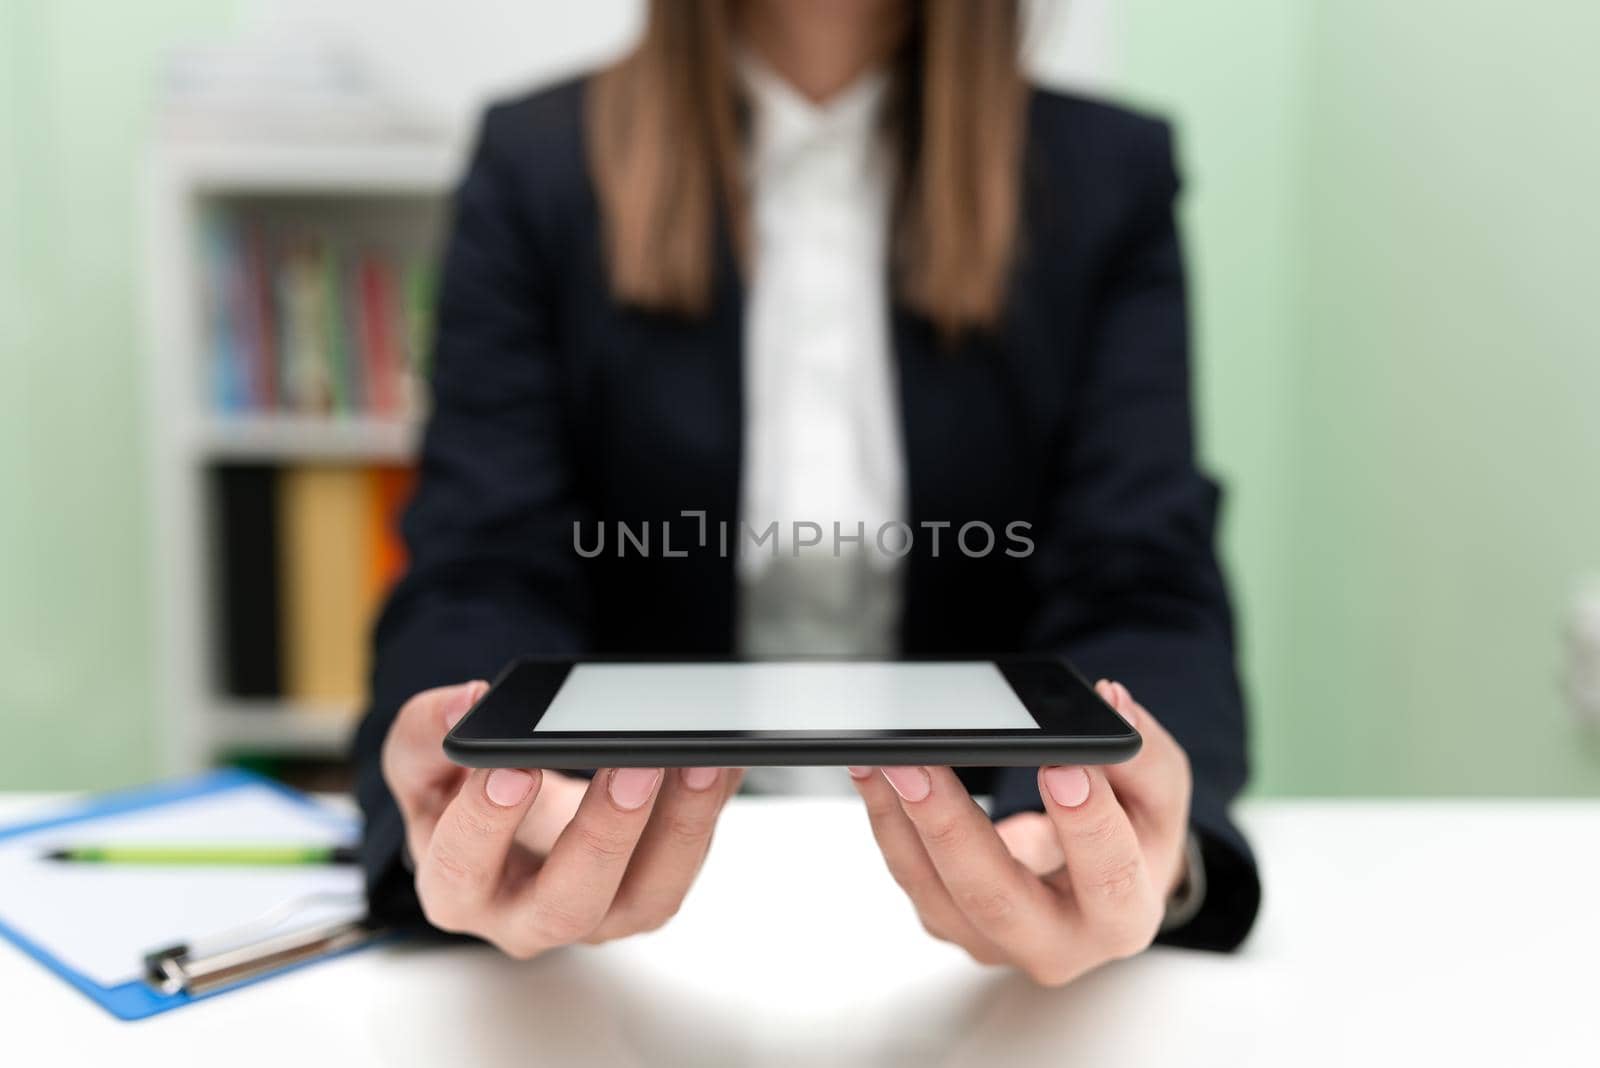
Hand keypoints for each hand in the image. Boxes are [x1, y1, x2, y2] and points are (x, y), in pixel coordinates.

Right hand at [381, 681, 742, 957]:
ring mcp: (594, 916)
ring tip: (700, 762)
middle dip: (605, 834)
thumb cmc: (463, 794)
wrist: (513, 814)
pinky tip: (721, 763)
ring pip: (644, 900)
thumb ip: (425, 731)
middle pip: (567, 903)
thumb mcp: (422, 760)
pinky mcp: (642, 897)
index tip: (514, 768)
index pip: (462, 869)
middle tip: (636, 767)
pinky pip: (683, 868)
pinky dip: (707, 814)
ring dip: (679, 831)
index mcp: (457, 888)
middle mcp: (525, 918)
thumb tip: (466, 705)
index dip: (486, 823)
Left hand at [849, 680, 1190, 985]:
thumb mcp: (1159, 799)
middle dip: (951, 827)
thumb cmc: (1130, 838)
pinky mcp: (952, 922)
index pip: (1109, 879)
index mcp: (1123, 918)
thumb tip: (1110, 702)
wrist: (1095, 887)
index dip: (1087, 824)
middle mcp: (1056, 945)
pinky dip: (888, 824)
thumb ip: (1145, 755)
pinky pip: (913, 878)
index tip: (1060, 764)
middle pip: (997, 898)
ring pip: (936, 892)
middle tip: (918, 765)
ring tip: (878, 760)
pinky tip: (873, 774)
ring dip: (900, 823)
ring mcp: (994, 941)